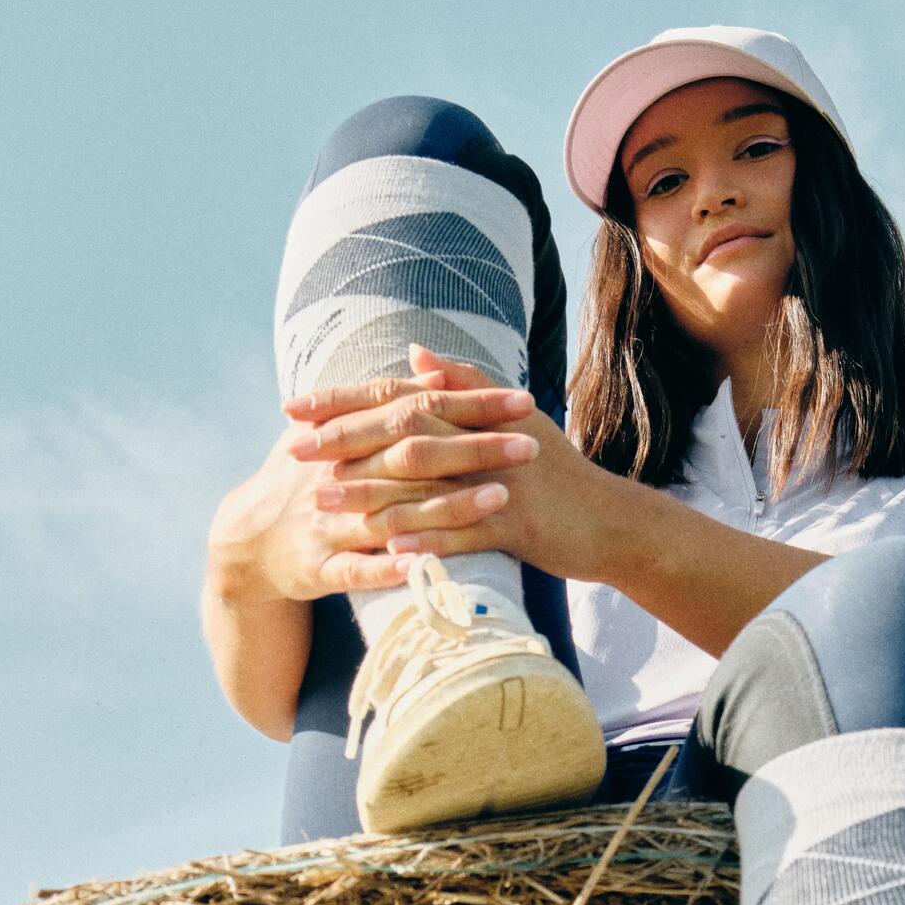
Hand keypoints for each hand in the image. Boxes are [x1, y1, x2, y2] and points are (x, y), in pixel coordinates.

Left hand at [285, 343, 638, 584]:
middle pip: (404, 433)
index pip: (399, 396)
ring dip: (370, 494)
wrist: (611, 521)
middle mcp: (486, 439)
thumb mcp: (513, 419)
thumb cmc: (557, 475)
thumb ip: (463, 381)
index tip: (293, 409)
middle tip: (292, 454)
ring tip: (323, 504)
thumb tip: (415, 351)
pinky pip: (464, 533)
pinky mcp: (519, 523)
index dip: (344, 402)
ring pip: (426, 484)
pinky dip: (427, 542)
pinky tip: (389, 553)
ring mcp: (502, 481)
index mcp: (476, 412)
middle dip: (345, 442)